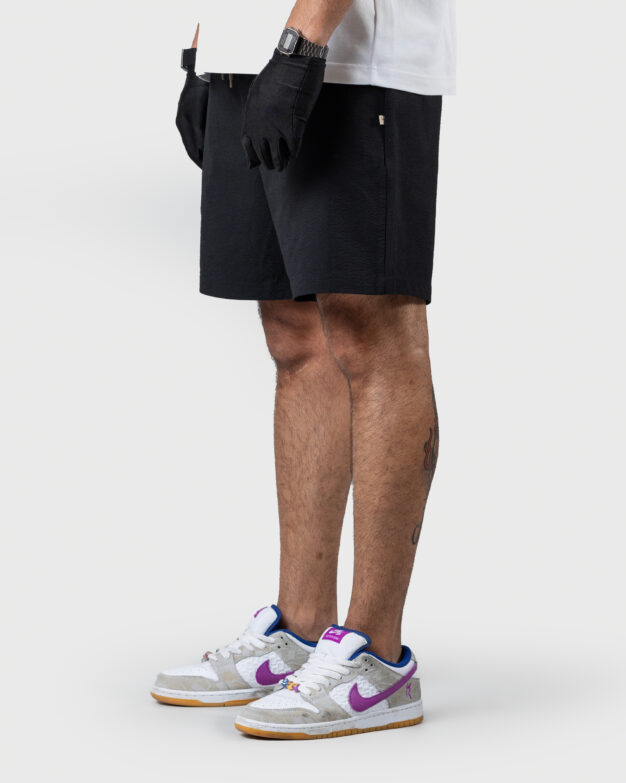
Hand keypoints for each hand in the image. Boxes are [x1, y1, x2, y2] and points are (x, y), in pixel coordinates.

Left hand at [241, 50, 325, 170]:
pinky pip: (293, 149)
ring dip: (281, 163)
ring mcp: (277, 129)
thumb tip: (255, 123)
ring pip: (277, 157)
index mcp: (250, 117)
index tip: (258, 160)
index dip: (253, 155)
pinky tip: (294, 153)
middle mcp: (261, 127)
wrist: (294, 62)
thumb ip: (255, 111)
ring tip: (283, 164)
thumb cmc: (277, 73)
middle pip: (263, 155)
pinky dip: (293, 153)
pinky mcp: (293, 129)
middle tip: (274, 165)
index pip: (248, 146)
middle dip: (268, 162)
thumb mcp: (257, 92)